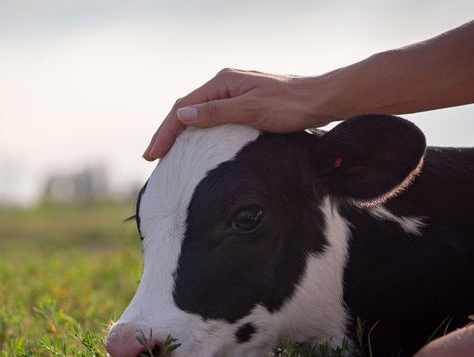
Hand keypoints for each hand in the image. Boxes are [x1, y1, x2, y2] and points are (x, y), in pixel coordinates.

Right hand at [143, 68, 334, 160]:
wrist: (321, 100)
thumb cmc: (290, 106)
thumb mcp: (251, 111)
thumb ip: (215, 113)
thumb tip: (182, 115)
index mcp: (222, 83)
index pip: (182, 108)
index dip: (164, 132)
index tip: (151, 155)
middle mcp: (225, 84)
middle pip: (186, 109)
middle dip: (167, 133)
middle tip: (151, 157)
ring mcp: (234, 93)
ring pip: (198, 112)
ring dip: (179, 132)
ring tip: (166, 152)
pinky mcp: (243, 102)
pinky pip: (212, 116)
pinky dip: (197, 131)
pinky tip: (195, 144)